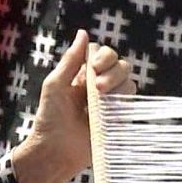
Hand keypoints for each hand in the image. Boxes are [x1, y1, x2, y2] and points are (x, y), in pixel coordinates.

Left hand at [10, 30, 135, 182]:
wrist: (55, 150)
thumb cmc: (50, 118)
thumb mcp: (55, 84)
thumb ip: (70, 60)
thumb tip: (83, 32)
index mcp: (84, 75)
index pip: (103, 54)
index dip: (103, 56)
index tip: (93, 67)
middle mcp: (100, 86)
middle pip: (120, 64)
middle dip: (112, 71)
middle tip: (98, 87)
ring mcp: (110, 102)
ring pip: (129, 81)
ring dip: (118, 85)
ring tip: (101, 99)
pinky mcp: (118, 118)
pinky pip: (132, 102)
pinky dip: (124, 101)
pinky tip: (110, 108)